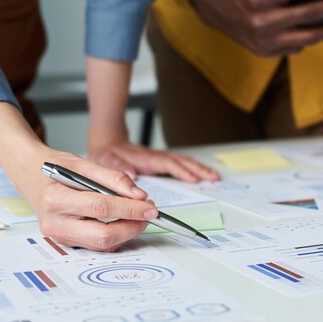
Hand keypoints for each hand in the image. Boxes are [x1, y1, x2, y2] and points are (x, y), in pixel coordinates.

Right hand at [29, 151, 158, 251]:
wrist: (31, 175)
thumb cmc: (55, 167)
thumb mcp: (84, 164)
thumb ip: (113, 179)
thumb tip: (138, 195)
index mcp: (56, 199)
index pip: (101, 208)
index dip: (130, 209)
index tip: (150, 207)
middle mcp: (54, 223)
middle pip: (102, 236)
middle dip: (132, 227)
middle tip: (148, 214)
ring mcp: (58, 236)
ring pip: (101, 245)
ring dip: (126, 233)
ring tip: (138, 216)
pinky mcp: (65, 242)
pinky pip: (95, 245)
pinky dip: (114, 236)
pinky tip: (123, 222)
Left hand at [89, 141, 220, 183]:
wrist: (108, 142)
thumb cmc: (107, 153)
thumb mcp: (107, 161)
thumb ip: (118, 168)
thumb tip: (132, 175)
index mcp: (146, 159)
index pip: (168, 164)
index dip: (182, 171)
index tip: (194, 179)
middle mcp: (156, 157)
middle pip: (182, 161)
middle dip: (199, 169)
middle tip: (214, 178)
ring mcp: (160, 157)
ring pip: (184, 160)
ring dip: (200, 167)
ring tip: (214, 176)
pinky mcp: (161, 160)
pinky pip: (181, 162)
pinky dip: (193, 166)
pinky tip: (202, 172)